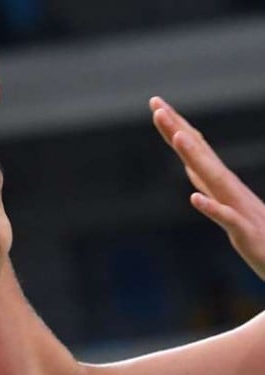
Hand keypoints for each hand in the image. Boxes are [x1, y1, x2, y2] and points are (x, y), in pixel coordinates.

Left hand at [151, 96, 264, 280]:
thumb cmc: (255, 231)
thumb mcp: (224, 204)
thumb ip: (208, 184)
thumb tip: (189, 165)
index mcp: (222, 183)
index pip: (195, 149)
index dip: (175, 127)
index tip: (157, 104)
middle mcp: (228, 189)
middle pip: (199, 155)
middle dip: (177, 129)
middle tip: (157, 106)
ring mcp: (237, 208)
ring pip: (213, 178)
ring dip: (194, 157)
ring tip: (177, 135)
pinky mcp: (244, 232)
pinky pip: (226, 218)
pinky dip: (210, 207)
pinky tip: (194, 198)